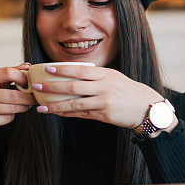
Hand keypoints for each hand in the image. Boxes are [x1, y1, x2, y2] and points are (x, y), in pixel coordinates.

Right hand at [0, 63, 35, 149]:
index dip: (22, 77)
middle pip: (13, 94)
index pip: (7, 72)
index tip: (29, 82)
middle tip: (34, 98)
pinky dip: (12, 116)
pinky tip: (9, 114)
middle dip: (28, 97)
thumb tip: (27, 66)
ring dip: (23, 107)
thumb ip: (8, 75)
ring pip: (12, 108)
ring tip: (26, 105)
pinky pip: (7, 118)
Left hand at [35, 65, 176, 131]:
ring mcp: (103, 102)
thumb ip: (96, 76)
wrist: (147, 108)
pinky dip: (68, 114)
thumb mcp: (114, 78)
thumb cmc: (128, 91)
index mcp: (105, 74)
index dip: (62, 69)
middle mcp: (104, 87)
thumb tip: (74, 75)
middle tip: (36, 86)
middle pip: (73, 86)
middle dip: (52, 86)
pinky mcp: (104, 116)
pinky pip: (81, 114)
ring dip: (55, 105)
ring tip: (41, 106)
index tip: (47, 68)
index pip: (80, 70)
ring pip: (74, 103)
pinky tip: (57, 113)